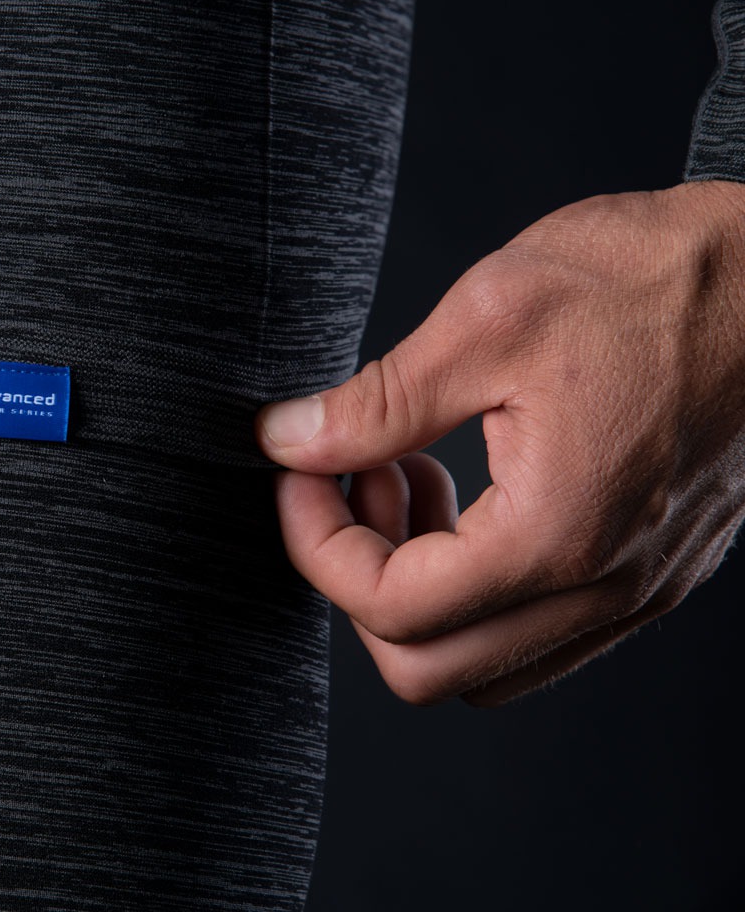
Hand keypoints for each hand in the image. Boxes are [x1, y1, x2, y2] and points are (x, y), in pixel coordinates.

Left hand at [254, 180, 744, 705]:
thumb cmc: (654, 281)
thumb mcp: (488, 319)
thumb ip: (377, 402)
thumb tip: (290, 440)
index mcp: (556, 534)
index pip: (391, 607)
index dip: (316, 545)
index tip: (296, 476)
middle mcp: (601, 586)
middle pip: (426, 664)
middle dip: (360, 576)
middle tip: (354, 478)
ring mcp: (630, 588)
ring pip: (478, 655)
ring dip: (414, 581)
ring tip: (406, 472)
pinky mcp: (643, 567)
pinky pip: (530, 624)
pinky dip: (470, 577)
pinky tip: (464, 488)